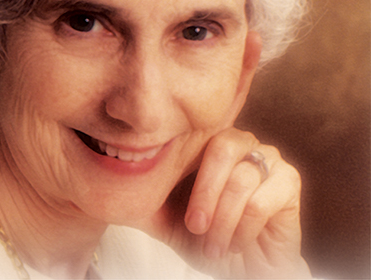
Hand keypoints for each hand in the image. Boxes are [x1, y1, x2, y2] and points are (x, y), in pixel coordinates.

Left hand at [135, 128, 311, 278]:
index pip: (196, 130)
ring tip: (214, 245)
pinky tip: (236, 243)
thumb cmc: (203, 238)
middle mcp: (240, 142)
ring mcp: (266, 158)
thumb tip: (109, 177)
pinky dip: (244, 228)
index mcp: (209, 143)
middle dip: (204, 193)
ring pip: (241, 177)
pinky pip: (263, 199)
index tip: (173, 200)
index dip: (182, 164)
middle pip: (221, 146)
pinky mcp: (289, 181)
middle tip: (195, 227)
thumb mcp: (165, 217)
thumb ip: (143, 195)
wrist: (241, 270)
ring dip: (224, 219)